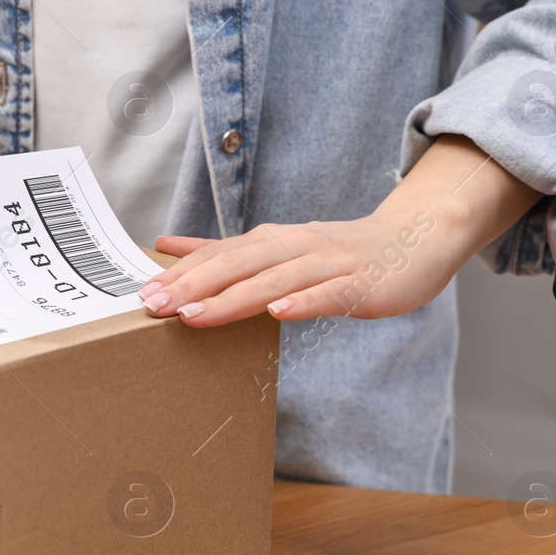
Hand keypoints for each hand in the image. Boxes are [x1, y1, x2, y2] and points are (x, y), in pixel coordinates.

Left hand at [138, 135, 543, 326]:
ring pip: (275, 280)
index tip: (139, 292)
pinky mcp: (360, 284)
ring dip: (233, 297)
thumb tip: (167, 245)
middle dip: (192, 285)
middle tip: (152, 305)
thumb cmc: (340, 252)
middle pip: (236, 264)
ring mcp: (328, 264)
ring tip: (196, 316)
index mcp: (270, 241)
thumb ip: (222, 250)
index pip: (217, 255)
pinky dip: (303, 302)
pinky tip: (280, 314)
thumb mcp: (275, 247)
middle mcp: (294, 247)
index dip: (179, 273)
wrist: (416, 238)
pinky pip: (328, 294)